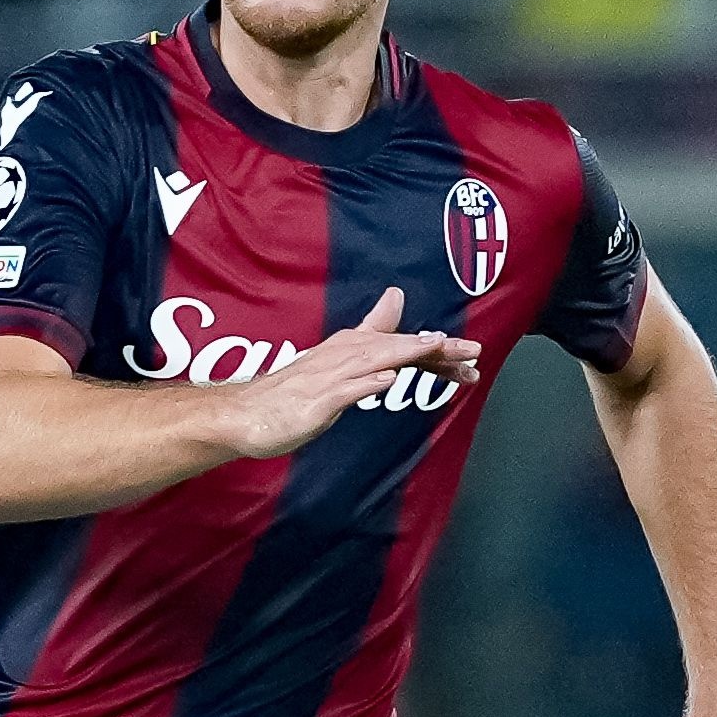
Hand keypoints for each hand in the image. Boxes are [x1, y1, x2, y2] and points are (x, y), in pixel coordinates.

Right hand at [222, 287, 481, 458]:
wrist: (244, 414)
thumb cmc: (291, 394)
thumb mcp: (337, 365)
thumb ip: (367, 338)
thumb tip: (394, 303)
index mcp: (349, 351)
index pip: (399, 345)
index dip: (436, 349)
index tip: (469, 355)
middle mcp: (341, 358)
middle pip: (394, 348)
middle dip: (435, 349)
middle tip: (472, 352)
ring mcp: (327, 379)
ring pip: (372, 361)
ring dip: (405, 353)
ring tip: (437, 348)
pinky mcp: (313, 403)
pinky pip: (342, 391)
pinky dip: (365, 384)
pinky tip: (386, 381)